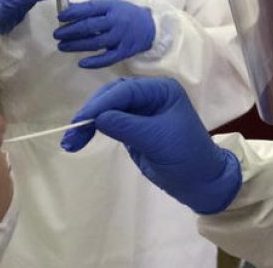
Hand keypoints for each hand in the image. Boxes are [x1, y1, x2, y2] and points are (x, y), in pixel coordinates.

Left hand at [54, 0, 154, 68]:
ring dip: (76, 45)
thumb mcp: (111, 6)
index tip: (60, 17)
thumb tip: (67, 10)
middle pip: (90, 26)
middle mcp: (116, 21)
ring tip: (62, 46)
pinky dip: (94, 62)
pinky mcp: (124, 52)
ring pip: (95, 43)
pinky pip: (107, 59)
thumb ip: (91, 8)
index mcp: (112, 7)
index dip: (73, 13)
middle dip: (71, 31)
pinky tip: (81, 63)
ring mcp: (120, 37)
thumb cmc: (126, 14)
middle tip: (57, 34)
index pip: (90, 9)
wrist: (150, 27)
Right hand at [61, 77, 240, 214]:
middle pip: (113, 96)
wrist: (201, 182)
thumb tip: (97, 117)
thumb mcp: (157, 140)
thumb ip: (127, 126)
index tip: (81, 121)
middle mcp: (150, 96)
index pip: (125, 91)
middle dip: (92, 113)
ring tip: (71, 142)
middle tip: (72, 134)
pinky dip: (95, 130)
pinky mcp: (134, 128)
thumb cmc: (186, 156)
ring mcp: (141, 112)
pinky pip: (110, 122)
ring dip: (89, 123)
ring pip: (108, 109)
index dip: (101, 104)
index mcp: (161, 90)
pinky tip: (80, 140)